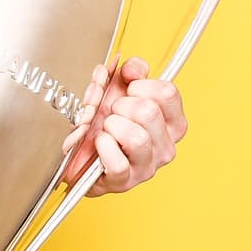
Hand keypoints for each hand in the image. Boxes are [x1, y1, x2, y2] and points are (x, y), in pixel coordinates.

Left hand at [61, 56, 188, 195]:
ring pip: (137, 138)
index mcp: (171, 122)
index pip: (168, 93)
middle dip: (121, 106)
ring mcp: (148, 166)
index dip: (140, 85)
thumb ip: (132, 71)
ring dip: (111, 127)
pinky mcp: (126, 182)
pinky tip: (99, 144)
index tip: (128, 91)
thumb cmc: (104, 122)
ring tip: (105, 129)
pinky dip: (102, 148)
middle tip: (112, 113)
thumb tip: (133, 68)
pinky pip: (118, 162)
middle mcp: (166, 145)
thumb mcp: (119, 89)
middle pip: (149, 112)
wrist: (78, 153)